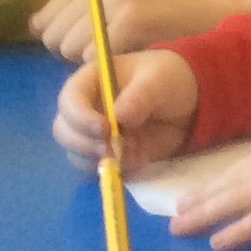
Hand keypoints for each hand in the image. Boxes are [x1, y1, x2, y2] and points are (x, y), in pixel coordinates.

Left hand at [30, 0, 250, 62]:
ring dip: (88, 63)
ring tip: (118, 59)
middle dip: (70, 54)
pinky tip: (129, 62)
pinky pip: (94, 56)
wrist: (218, 4)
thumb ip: (85, 11)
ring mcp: (113, 0)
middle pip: (51, 36)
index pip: (43, 19)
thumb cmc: (171, 10)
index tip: (84, 50)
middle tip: (104, 58)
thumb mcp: (124, 0)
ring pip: (69, 48)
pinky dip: (106, 67)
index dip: (59, 41)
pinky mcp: (130, 18)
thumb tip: (35, 28)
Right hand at [54, 49, 199, 170]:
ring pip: (77, 155)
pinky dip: (116, 171)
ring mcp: (94, 134)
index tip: (104, 130)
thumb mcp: (158, 80)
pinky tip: (140, 160)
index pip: (69, 100)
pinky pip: (98, 169)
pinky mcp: (108, 154)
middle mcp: (86, 109)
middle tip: (113, 150)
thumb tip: (118, 117)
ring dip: (100, 161)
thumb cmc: (168, 79)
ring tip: (135, 154)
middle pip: (63, 131)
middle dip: (84, 145)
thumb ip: (140, 96)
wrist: (187, 102)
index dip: (80, 118)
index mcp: (91, 82)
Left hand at [170, 126, 250, 249]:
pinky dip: (239, 230)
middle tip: (174, 213)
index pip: (250, 165)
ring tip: (180, 227)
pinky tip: (217, 243)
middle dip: (204, 195)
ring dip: (207, 211)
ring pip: (240, 196)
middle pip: (236, 179)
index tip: (199, 190)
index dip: (221, 179)